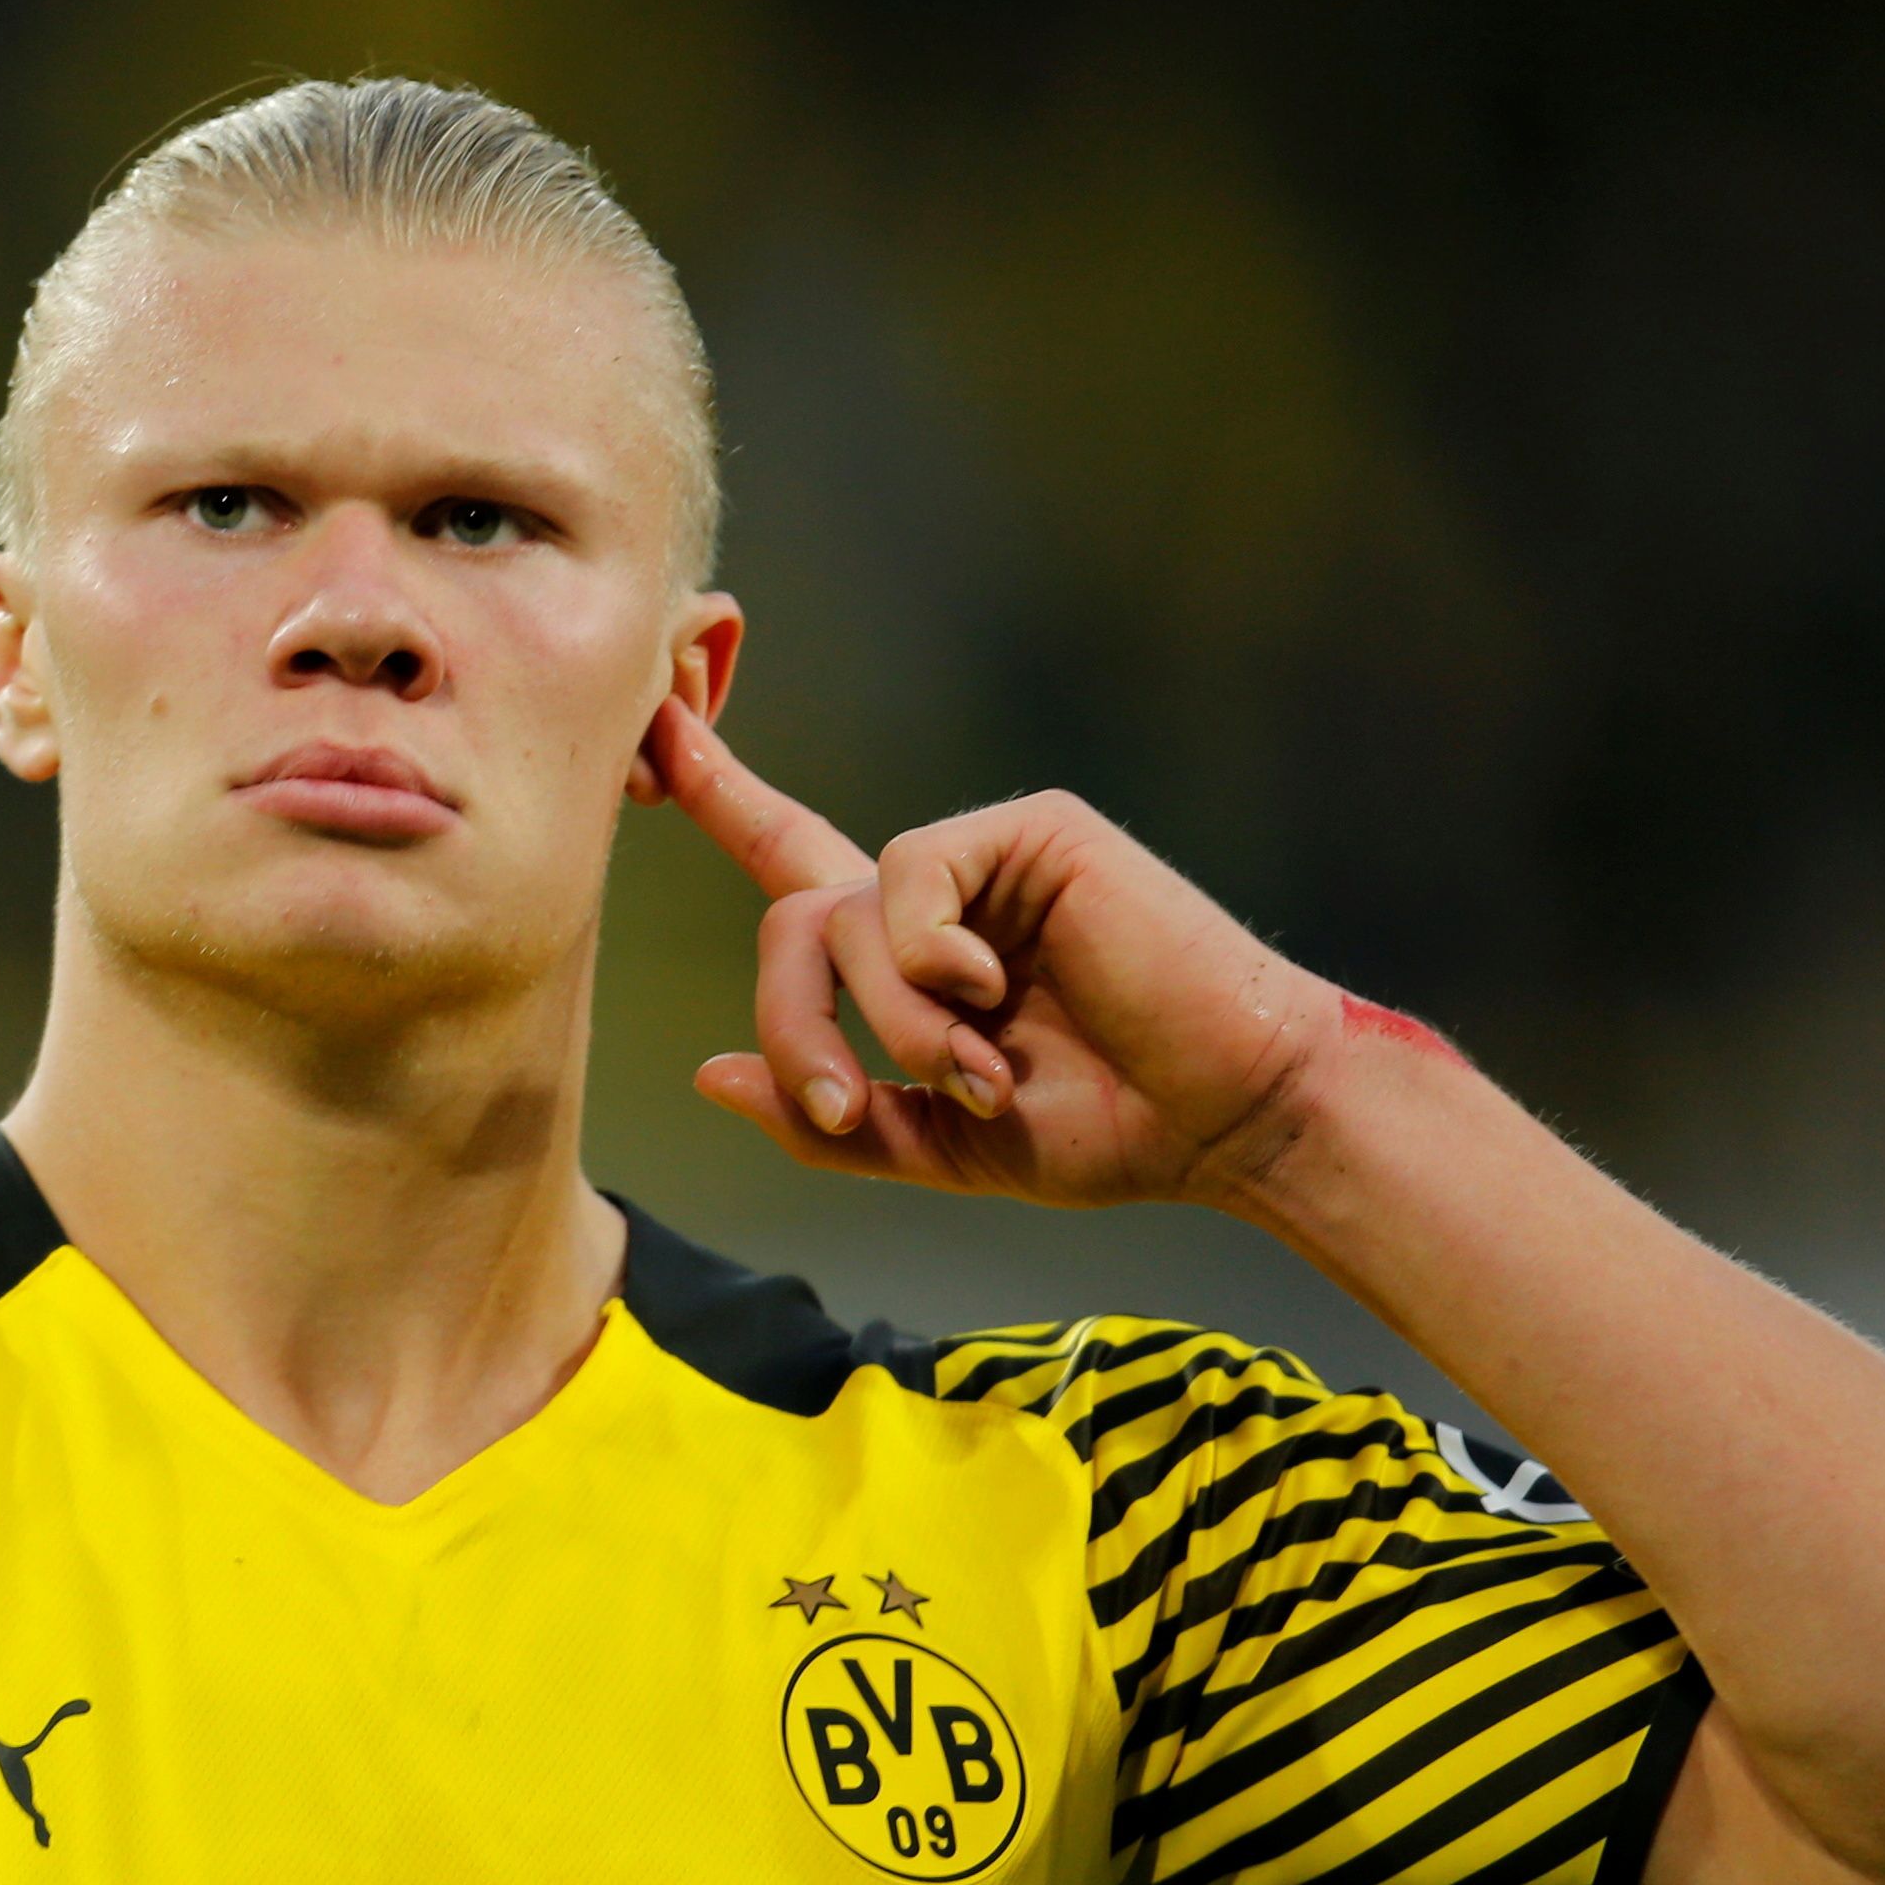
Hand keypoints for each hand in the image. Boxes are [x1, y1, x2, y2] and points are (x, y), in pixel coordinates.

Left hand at [648, 698, 1342, 1208]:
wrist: (1227, 1117)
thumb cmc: (1111, 1131)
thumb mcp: (941, 1148)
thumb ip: (828, 1123)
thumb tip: (709, 1074)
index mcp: (915, 955)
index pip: (796, 861)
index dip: (725, 797)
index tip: (657, 736)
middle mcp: (939, 897)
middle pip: (792, 923)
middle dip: (796, 1029)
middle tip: (845, 1108)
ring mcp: (985, 859)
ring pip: (840, 913)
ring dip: (886, 1020)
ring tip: (974, 1072)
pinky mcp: (1030, 831)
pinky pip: (906, 877)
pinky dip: (925, 958)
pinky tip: (994, 992)